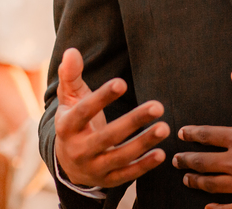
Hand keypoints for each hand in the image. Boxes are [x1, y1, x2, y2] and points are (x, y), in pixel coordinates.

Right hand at [54, 47, 168, 188]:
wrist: (68, 163)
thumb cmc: (75, 122)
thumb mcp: (70, 99)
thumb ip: (71, 75)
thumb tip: (72, 50)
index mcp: (67, 127)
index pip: (83, 112)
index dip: (101, 98)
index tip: (122, 82)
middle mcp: (78, 150)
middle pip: (106, 136)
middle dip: (132, 121)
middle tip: (157, 105)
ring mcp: (93, 167)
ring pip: (119, 157)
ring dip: (143, 143)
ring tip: (164, 127)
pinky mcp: (107, 180)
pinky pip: (126, 175)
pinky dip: (143, 166)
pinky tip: (161, 154)